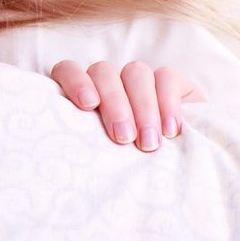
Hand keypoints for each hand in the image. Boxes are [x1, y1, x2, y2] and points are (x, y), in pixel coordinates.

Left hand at [50, 60, 205, 152]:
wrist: (171, 170)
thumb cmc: (120, 166)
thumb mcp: (99, 155)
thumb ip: (84, 144)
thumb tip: (75, 152)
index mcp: (81, 93)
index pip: (67, 70)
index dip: (75, 82)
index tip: (88, 105)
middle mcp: (107, 80)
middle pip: (103, 73)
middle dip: (114, 104)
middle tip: (123, 137)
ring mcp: (139, 79)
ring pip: (135, 73)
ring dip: (142, 106)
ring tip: (148, 141)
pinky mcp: (171, 82)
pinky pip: (167, 78)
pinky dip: (168, 102)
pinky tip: (169, 129)